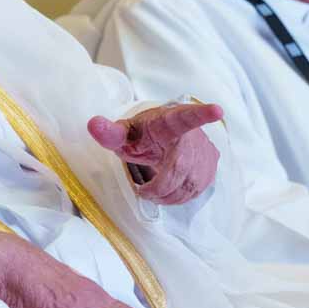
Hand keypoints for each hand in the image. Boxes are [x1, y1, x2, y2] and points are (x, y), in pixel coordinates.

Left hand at [87, 102, 223, 204]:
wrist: (165, 136)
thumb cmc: (144, 133)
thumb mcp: (125, 132)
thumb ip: (110, 131)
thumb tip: (92, 124)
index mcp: (169, 121)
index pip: (186, 117)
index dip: (202, 114)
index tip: (217, 110)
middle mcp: (192, 135)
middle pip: (180, 168)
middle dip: (160, 186)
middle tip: (143, 191)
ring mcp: (205, 152)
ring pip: (189, 184)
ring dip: (167, 195)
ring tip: (152, 191)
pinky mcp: (211, 167)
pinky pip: (195, 191)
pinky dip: (177, 197)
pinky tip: (167, 192)